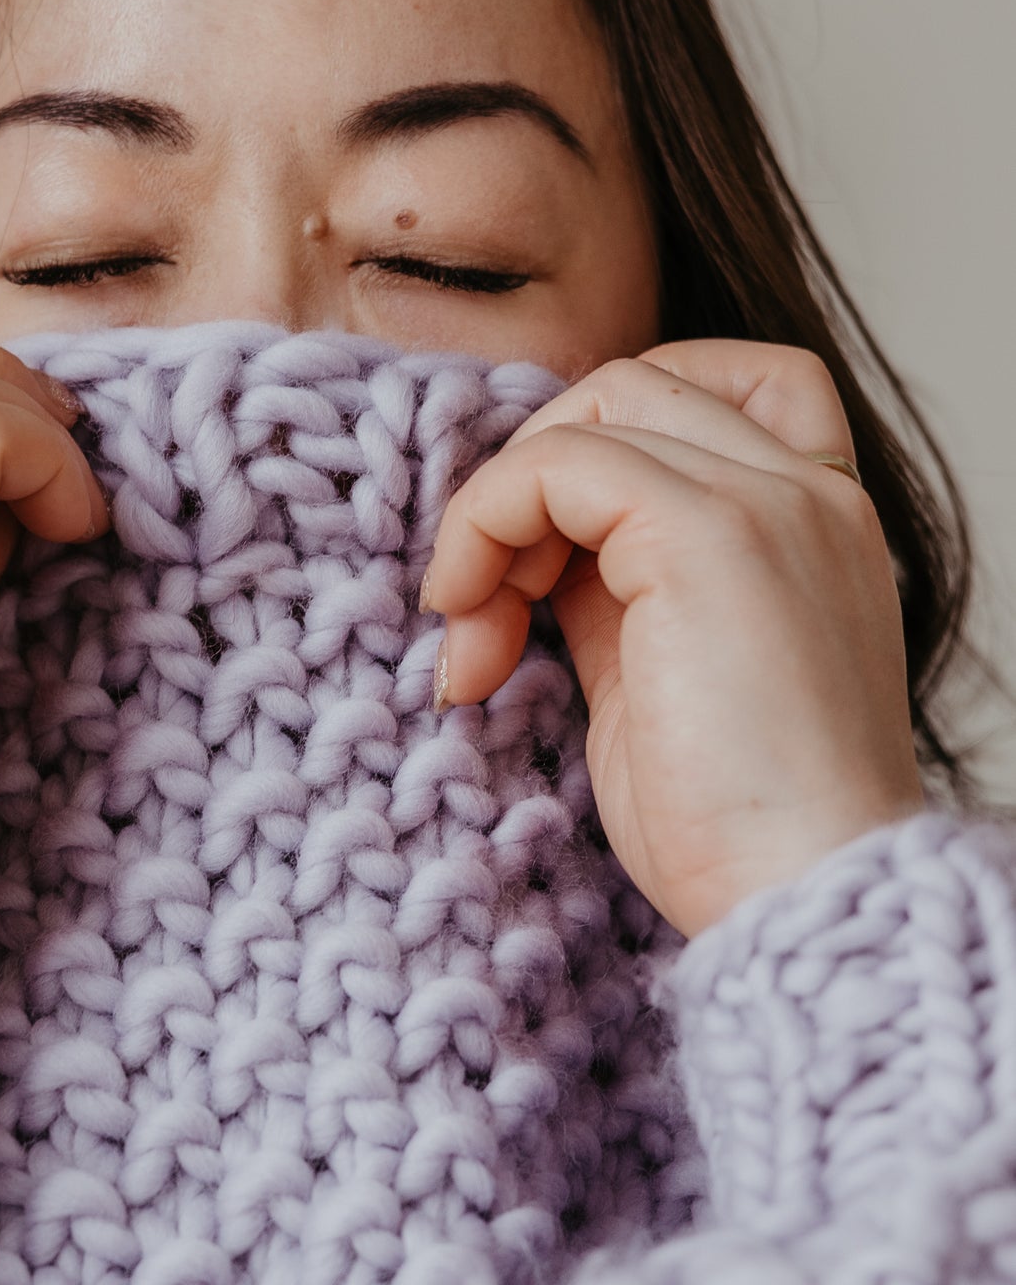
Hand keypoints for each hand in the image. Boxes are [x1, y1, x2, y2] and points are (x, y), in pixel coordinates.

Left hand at [420, 340, 927, 938]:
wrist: (801, 900)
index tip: (540, 566)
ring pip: (592, 409)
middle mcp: (809, 495)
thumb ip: (617, 596)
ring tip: (473, 631)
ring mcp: (767, 502)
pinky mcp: (704, 532)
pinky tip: (470, 623)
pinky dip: (485, 523)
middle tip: (483, 608)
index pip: (712, 393)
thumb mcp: (663, 681)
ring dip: (497, 508)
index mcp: (815, 527)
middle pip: (635, 385)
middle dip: (530, 477)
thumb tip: (527, 560)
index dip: (602, 441)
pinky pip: (556, 464)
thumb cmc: (737, 832)